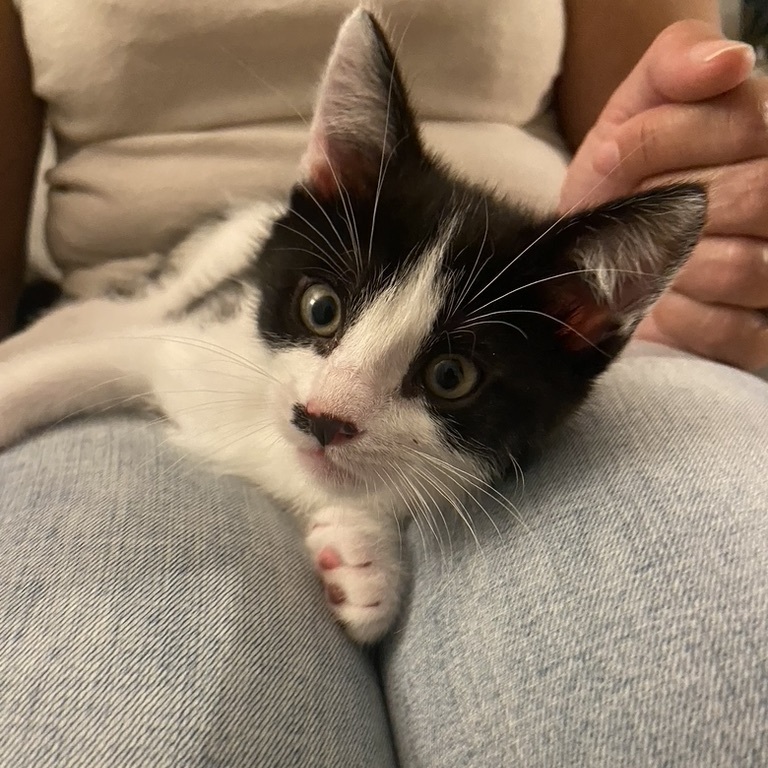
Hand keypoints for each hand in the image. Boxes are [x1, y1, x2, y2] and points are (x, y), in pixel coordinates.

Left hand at [560, 20, 767, 370]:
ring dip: (667, 264)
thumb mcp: (642, 104)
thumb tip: (727, 61)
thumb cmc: (634, 171)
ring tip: (643, 255)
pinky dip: (677, 317)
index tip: (609, 160)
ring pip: (743, 267)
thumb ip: (677, 62)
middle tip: (623, 213)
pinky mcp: (764, 335)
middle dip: (660, 207)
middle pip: (756, 196)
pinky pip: (730, 331)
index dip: (657, 142)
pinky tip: (660, 300)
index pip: (745, 125)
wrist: (612, 242)